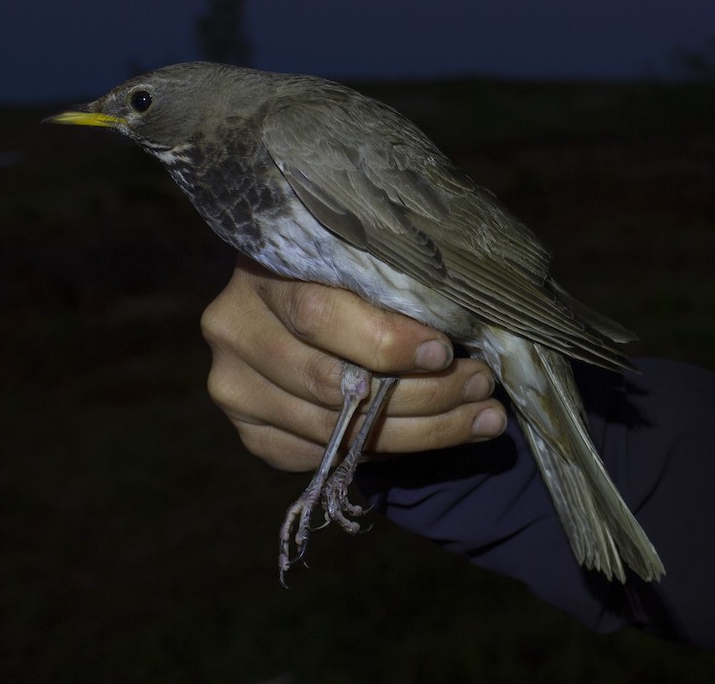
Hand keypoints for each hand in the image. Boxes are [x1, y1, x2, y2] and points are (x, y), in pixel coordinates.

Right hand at [201, 255, 507, 471]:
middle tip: (480, 386)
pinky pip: (322, 458)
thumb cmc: (346, 269)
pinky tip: (436, 435)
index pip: (318, 314)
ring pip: (333, 431)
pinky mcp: (251, 433)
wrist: (296, 301)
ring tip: (480, 417)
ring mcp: (235, 388)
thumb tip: (463, 327)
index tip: (444, 350)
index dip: (385, 339)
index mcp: (258, 269)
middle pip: (328, 383)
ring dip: (419, 431)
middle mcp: (233, 330)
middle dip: (419, 393)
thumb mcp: (361, 257)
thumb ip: (391, 282)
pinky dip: (385, 453)